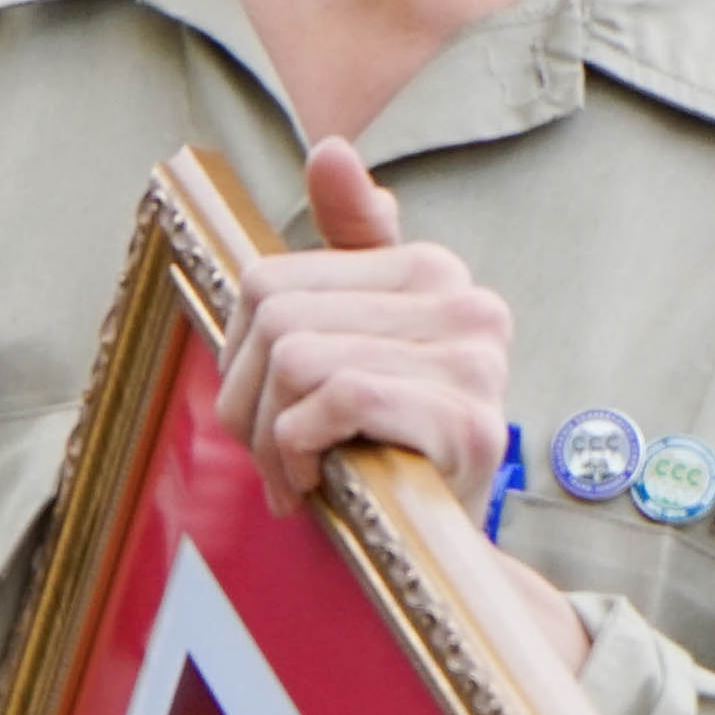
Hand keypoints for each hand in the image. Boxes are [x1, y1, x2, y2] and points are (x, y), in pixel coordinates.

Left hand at [218, 140, 588, 674]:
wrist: (446, 564)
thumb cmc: (386, 453)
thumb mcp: (359, 346)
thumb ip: (349, 251)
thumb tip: (331, 150)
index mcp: (431, 272)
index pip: (270, 281)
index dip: (239, 358)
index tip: (268, 412)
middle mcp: (465, 301)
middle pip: (276, 319)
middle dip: (249, 405)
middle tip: (277, 461)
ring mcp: (476, 360)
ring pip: (297, 360)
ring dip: (272, 439)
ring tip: (299, 476)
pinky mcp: (469, 420)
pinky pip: (336, 398)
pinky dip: (303, 450)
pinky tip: (319, 484)